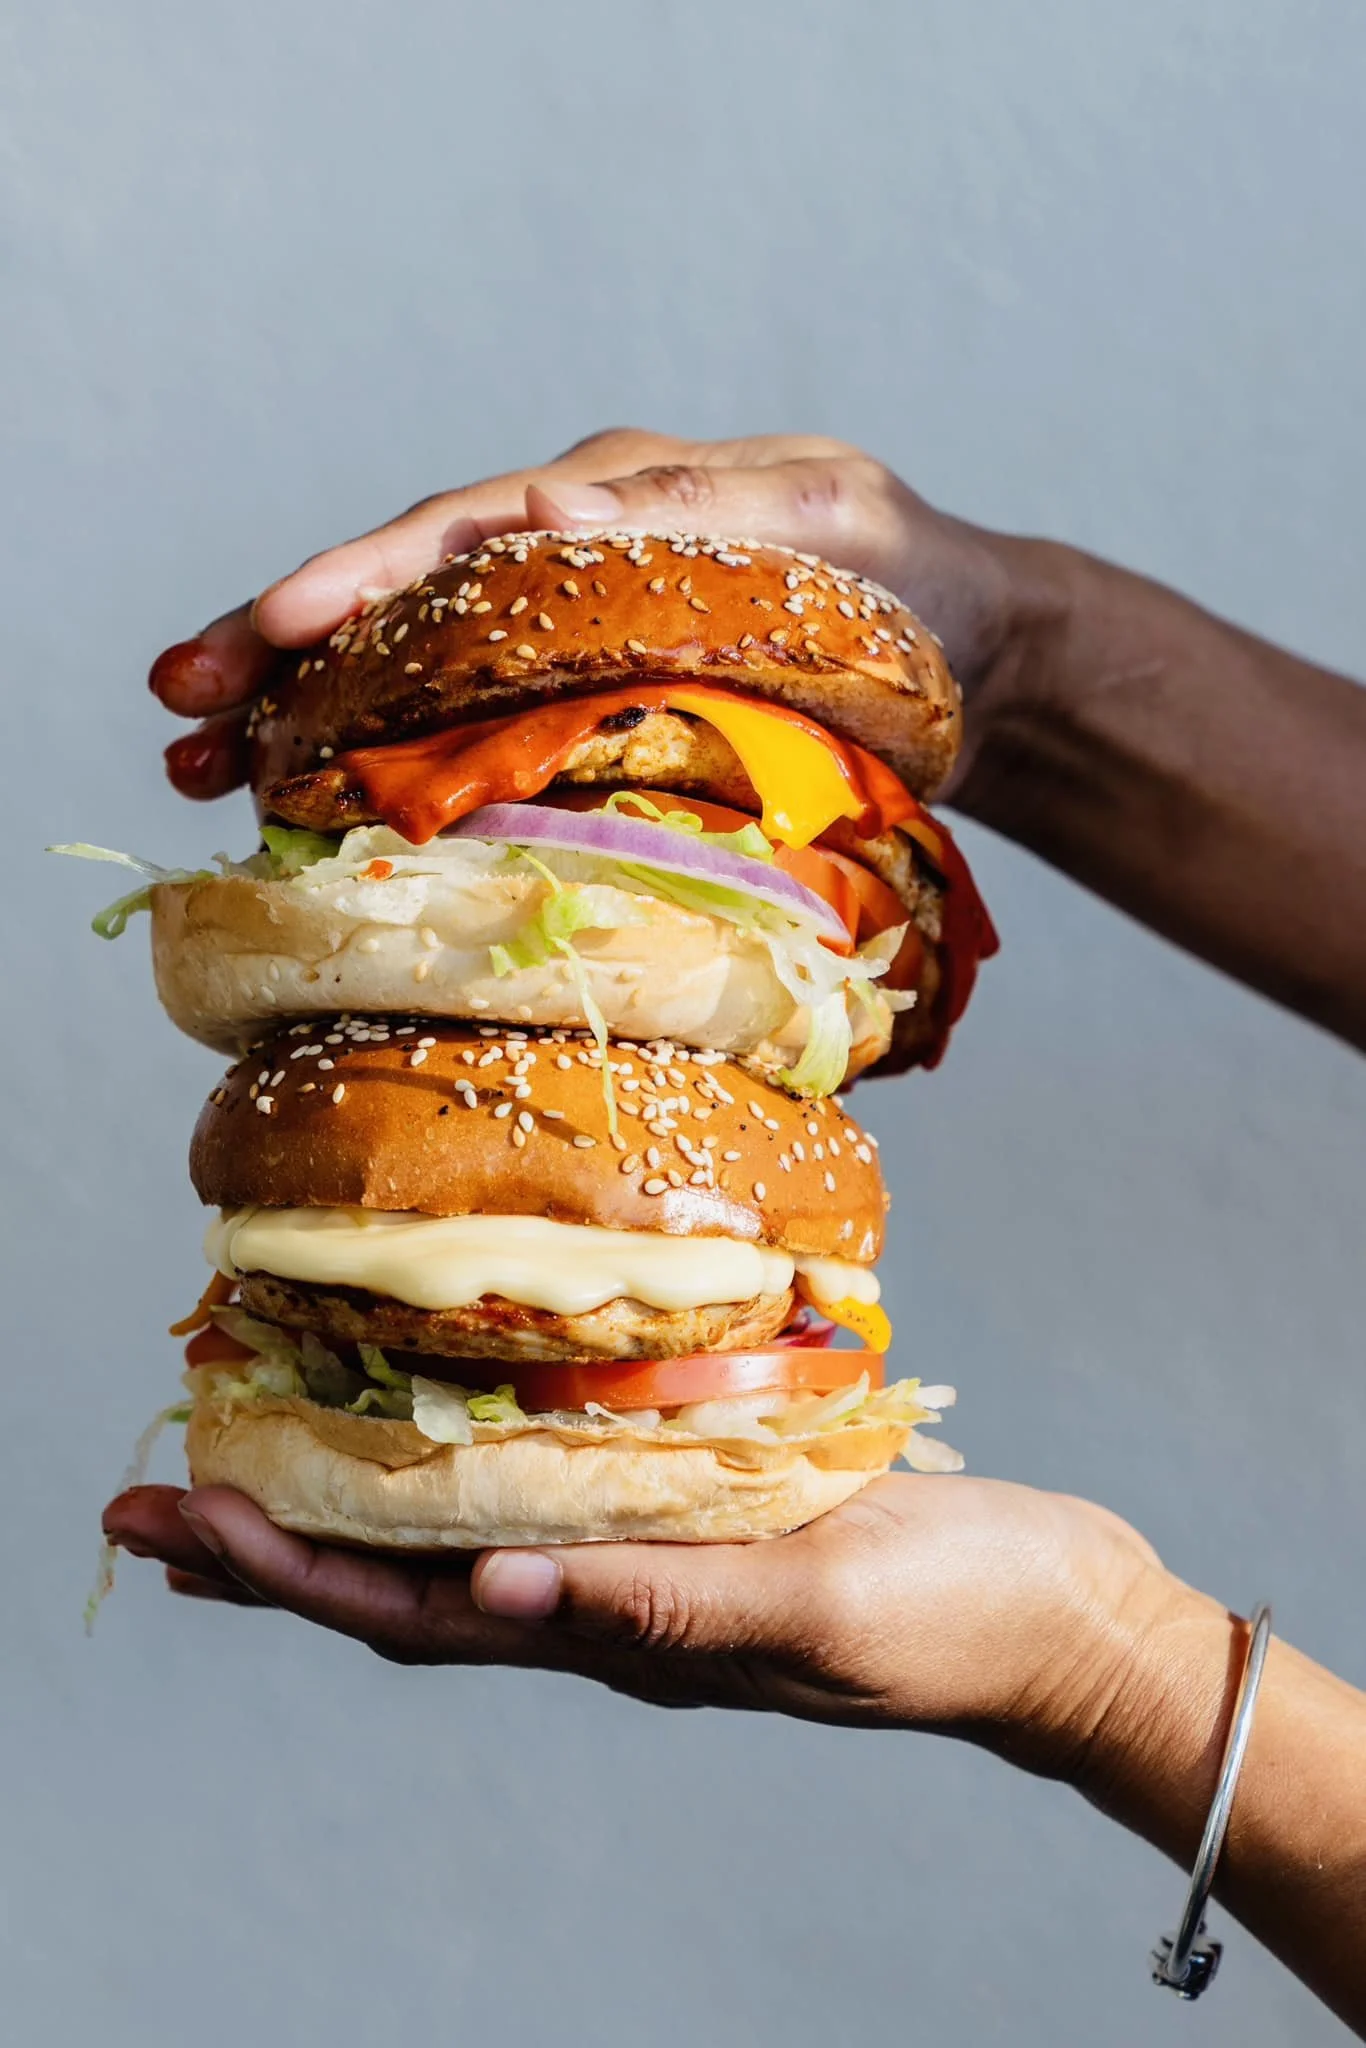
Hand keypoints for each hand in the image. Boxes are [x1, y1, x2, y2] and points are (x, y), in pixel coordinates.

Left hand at [102, 1474, 1182, 1776]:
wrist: (1054, 1613)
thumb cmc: (954, 1621)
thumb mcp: (819, 1608)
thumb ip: (671, 1606)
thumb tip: (502, 1593)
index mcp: (628, 1638)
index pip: (421, 1614)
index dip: (291, 1575)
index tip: (178, 1527)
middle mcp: (616, 1603)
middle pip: (412, 1582)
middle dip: (277, 1549)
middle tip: (154, 1502)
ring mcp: (657, 1555)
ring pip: (471, 1532)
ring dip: (358, 1500)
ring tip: (263, 1448)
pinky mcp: (707, 1501)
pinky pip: (561, 1478)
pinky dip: (480, 1450)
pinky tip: (457, 1404)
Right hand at [150, 428, 1034, 800]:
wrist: (969, 658)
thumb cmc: (909, 585)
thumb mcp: (830, 527)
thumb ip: (704, 510)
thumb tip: (550, 515)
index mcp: (617, 498)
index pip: (467, 532)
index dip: (364, 578)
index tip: (278, 626)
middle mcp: (570, 558)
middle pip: (407, 597)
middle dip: (286, 646)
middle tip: (181, 704)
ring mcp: (571, 635)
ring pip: (415, 668)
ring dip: (307, 715)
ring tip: (203, 767)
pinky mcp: (583, 708)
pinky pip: (468, 731)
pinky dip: (387, 762)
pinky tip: (314, 807)